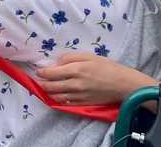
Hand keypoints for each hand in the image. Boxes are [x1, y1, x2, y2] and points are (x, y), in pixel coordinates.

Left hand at [37, 53, 156, 104]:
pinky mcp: (83, 103)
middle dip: (42, 83)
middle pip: (51, 86)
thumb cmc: (107, 67)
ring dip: (48, 92)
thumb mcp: (88, 56)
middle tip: (38, 81)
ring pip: (57, 96)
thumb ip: (70, 58)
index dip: (42, 73)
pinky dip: (58, 100)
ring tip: (44, 88)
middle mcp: (75, 84)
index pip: (52, 73)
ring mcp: (78, 96)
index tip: (38, 71)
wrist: (123, 84)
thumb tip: (57, 63)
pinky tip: (56, 96)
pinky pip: (66, 103)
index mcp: (76, 70)